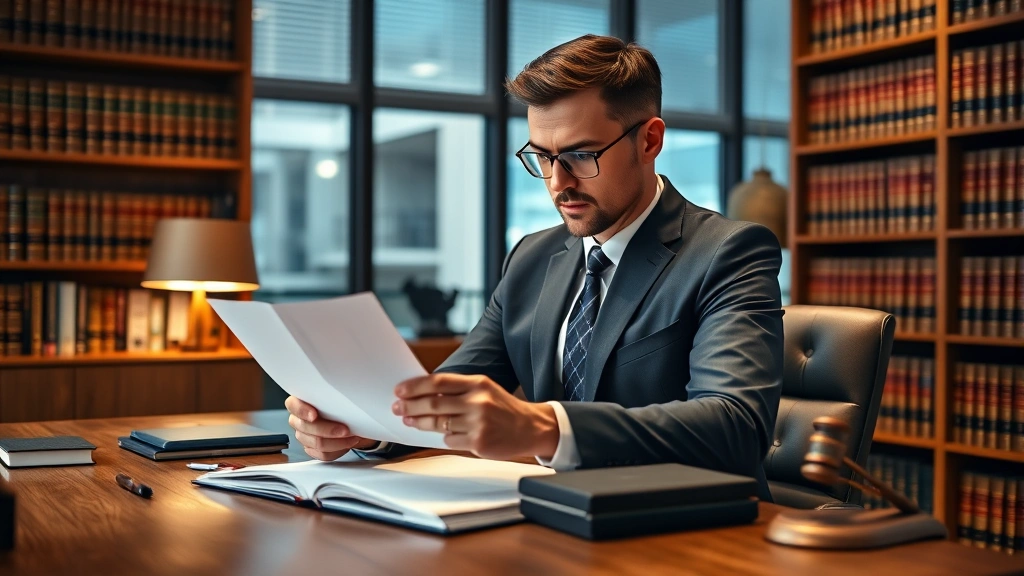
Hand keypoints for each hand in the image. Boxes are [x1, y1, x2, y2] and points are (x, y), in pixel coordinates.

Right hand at [285, 396, 378, 460]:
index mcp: (300, 401)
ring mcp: (304, 435)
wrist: (349, 419)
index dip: (302, 410)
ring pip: (316, 443)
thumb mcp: (339, 394)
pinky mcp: (312, 449)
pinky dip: (337, 450)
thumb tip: (346, 388)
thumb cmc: (341, 404)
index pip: (293, 405)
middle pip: (306, 428)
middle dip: (328, 430)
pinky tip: (347, 443)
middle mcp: (298, 419)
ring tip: (352, 437)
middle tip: (345, 429)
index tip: (315, 415)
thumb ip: (335, 393)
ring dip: (337, 442)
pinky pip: (322, 454)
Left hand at [392, 374, 558, 459]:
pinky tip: (443, 434)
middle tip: (398, 407)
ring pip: (438, 424)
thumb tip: (424, 393)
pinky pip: (450, 441)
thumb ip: (458, 390)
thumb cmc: (503, 408)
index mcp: (478, 384)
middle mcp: (478, 402)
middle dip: (411, 406)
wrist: (531, 427)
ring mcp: (478, 423)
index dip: (416, 386)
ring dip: (420, 423)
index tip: (400, 390)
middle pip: (434, 403)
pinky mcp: (479, 443)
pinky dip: (444, 437)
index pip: (439, 382)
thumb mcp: (484, 389)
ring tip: (409, 420)